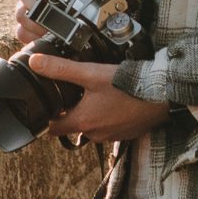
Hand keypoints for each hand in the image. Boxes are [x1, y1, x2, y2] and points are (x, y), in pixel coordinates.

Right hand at [13, 0, 92, 46]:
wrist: (90, 5)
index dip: (35, 1)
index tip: (48, 7)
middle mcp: (29, 0)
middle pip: (21, 12)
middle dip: (37, 20)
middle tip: (54, 25)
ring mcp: (28, 16)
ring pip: (21, 26)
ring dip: (36, 31)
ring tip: (53, 33)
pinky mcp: (30, 31)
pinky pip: (23, 37)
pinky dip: (33, 39)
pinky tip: (48, 39)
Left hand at [25, 52, 168, 143]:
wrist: (162, 95)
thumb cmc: (127, 85)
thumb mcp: (90, 73)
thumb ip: (61, 69)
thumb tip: (35, 63)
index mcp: (82, 121)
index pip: (52, 129)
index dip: (47, 117)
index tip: (47, 105)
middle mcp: (95, 134)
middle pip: (73, 127)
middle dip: (70, 113)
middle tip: (72, 94)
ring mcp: (112, 136)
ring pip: (92, 128)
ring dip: (91, 115)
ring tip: (96, 95)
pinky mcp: (127, 134)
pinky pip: (110, 128)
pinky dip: (109, 117)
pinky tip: (115, 101)